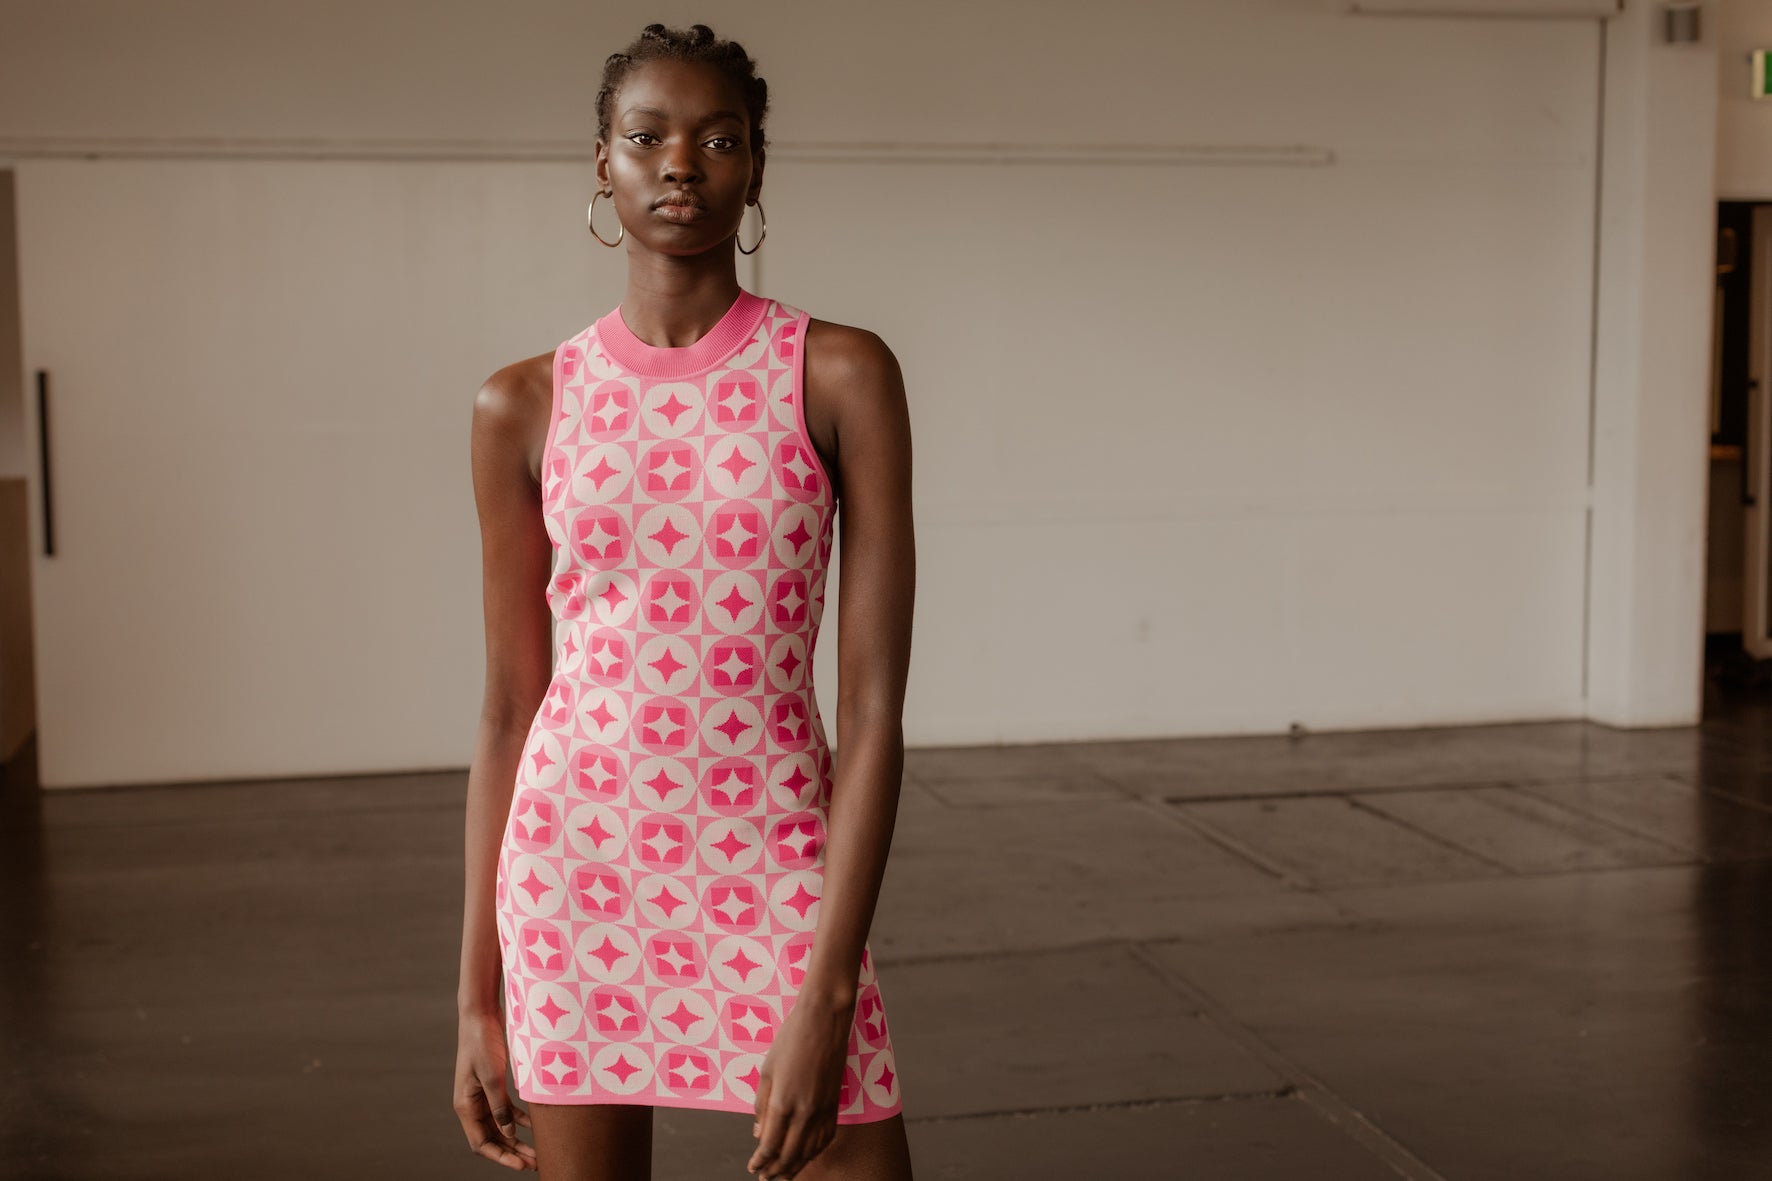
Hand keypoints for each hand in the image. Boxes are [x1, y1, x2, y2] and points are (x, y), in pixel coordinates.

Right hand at [453, 1011, 537, 1170]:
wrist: (481, 1013)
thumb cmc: (482, 1042)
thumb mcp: (492, 1076)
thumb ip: (499, 1106)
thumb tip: (509, 1133)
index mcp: (466, 1106)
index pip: (481, 1143)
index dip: (501, 1157)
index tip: (521, 1165)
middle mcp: (473, 1104)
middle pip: (493, 1138)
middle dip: (512, 1152)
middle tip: (536, 1162)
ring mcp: (483, 1095)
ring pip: (502, 1125)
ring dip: (518, 1139)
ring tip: (539, 1150)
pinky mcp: (495, 1084)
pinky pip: (507, 1109)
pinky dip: (521, 1118)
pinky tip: (537, 1125)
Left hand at [747, 993, 854, 1178]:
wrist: (825, 1019)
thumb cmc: (791, 1039)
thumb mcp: (767, 1070)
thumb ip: (761, 1105)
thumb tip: (759, 1132)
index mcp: (783, 1101)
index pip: (770, 1144)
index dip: (760, 1161)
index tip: (753, 1168)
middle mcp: (805, 1110)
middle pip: (790, 1154)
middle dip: (776, 1170)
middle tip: (765, 1178)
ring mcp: (823, 1108)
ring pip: (810, 1150)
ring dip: (796, 1166)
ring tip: (784, 1176)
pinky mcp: (835, 1103)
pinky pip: (825, 1137)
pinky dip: (815, 1152)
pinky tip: (807, 1156)